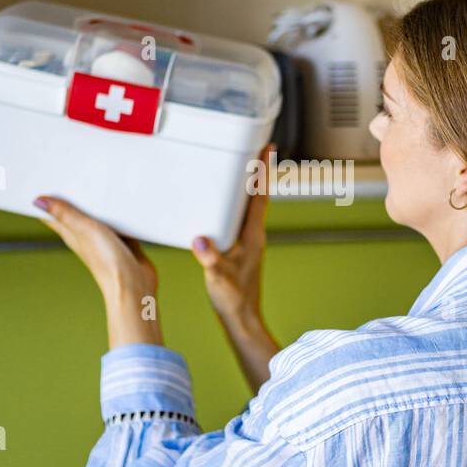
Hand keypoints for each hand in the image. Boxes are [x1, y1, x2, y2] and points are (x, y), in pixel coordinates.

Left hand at [33, 195, 161, 347]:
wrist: (133, 285)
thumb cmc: (107, 262)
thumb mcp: (84, 230)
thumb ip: (64, 213)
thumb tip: (38, 201)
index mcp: (72, 233)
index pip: (53, 215)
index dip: (47, 200)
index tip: (42, 183)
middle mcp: (86, 236)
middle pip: (75, 212)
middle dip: (72, 196)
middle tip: (69, 175)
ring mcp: (105, 239)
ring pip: (98, 216)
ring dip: (97, 202)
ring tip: (96, 180)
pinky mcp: (123, 241)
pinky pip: (119, 222)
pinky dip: (118, 212)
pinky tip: (122, 201)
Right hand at [190, 143, 271, 328]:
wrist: (242, 320)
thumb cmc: (233, 300)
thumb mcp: (218, 277)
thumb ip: (210, 259)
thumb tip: (199, 241)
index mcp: (253, 236)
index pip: (259, 196)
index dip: (263, 171)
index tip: (268, 147)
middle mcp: (254, 235)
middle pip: (256, 195)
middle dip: (256, 171)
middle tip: (254, 146)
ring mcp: (249, 243)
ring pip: (248, 206)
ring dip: (246, 186)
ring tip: (240, 166)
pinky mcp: (241, 250)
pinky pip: (239, 219)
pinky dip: (234, 204)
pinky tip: (221, 204)